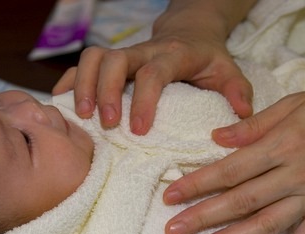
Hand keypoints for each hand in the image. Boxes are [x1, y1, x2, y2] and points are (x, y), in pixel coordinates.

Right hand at [53, 26, 252, 134]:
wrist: (189, 31)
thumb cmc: (207, 57)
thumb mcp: (228, 70)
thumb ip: (237, 90)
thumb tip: (243, 114)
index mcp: (173, 55)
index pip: (154, 73)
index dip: (144, 100)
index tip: (140, 130)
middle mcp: (144, 51)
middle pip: (114, 59)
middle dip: (106, 91)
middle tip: (107, 124)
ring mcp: (124, 54)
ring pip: (94, 57)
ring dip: (83, 85)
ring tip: (82, 116)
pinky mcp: (110, 60)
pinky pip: (82, 65)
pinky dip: (69, 81)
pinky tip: (61, 103)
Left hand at [163, 82, 304, 233]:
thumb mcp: (293, 105)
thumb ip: (253, 125)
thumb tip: (215, 137)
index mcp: (283, 146)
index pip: (231, 170)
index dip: (198, 184)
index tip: (170, 196)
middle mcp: (296, 175)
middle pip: (242, 200)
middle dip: (204, 216)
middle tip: (173, 230)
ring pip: (267, 224)